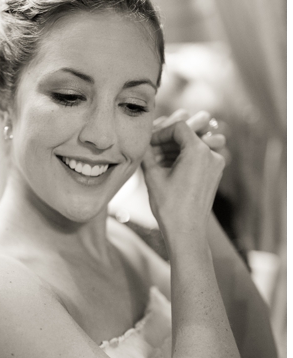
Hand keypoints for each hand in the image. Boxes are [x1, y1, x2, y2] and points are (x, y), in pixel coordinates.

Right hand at [142, 113, 225, 248]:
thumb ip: (147, 154)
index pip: (179, 127)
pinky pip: (198, 157)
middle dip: (167, 141)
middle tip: (150, 150)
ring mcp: (216, 164)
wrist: (186, 230)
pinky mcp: (214, 174)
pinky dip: (183, 158)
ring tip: (157, 160)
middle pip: (187, 135)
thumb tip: (141, 142)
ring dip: (174, 150)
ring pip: (193, 146)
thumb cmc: (170, 205)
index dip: (161, 132)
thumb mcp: (152, 176)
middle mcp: (211, 154)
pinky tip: (167, 168)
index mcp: (198, 151)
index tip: (148, 142)